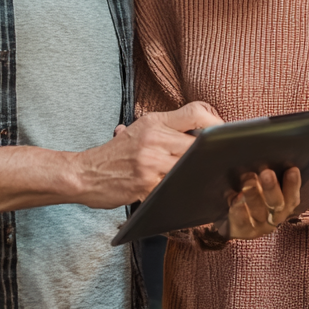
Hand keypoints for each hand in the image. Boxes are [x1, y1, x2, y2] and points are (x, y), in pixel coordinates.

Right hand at [72, 102, 223, 208]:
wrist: (84, 173)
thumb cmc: (115, 154)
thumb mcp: (138, 130)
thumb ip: (167, 129)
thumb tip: (202, 132)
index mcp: (154, 121)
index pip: (196, 112)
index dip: (217, 122)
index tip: (223, 136)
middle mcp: (154, 138)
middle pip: (199, 143)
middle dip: (213, 155)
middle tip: (224, 163)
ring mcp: (150, 162)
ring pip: (190, 167)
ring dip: (201, 175)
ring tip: (211, 180)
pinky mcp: (146, 185)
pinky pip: (175, 189)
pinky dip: (185, 193)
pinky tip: (192, 197)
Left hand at [214, 167, 301, 239]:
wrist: (234, 221)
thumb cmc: (253, 194)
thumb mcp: (264, 185)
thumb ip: (270, 173)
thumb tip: (267, 152)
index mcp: (285, 204)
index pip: (293, 195)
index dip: (294, 184)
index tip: (292, 169)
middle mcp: (275, 216)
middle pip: (276, 204)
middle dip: (272, 188)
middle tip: (266, 173)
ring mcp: (259, 225)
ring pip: (259, 212)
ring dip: (254, 195)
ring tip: (247, 178)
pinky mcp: (242, 230)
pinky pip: (241, 220)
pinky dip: (239, 208)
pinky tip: (235, 197)